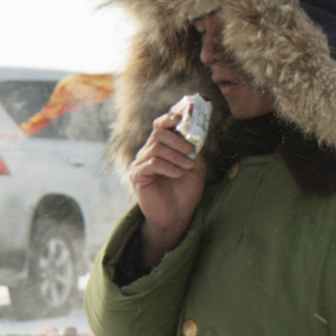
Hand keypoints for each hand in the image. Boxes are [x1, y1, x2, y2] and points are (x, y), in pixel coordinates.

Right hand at [128, 113, 205, 266]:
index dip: (169, 118)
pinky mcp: (137, 177)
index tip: (181, 117)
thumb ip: (195, 149)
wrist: (176, 217)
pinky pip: (152, 164)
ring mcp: (140, 164)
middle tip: (190, 150)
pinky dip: (168, 167)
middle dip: (177, 140)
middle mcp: (147, 153)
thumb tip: (198, 133)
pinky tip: (178, 174)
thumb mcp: (196, 167)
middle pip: (158, 133)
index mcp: (160, 148)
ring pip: (157, 148)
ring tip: (188, 166)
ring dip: (176, 156)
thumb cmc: (184, 193)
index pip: (160, 125)